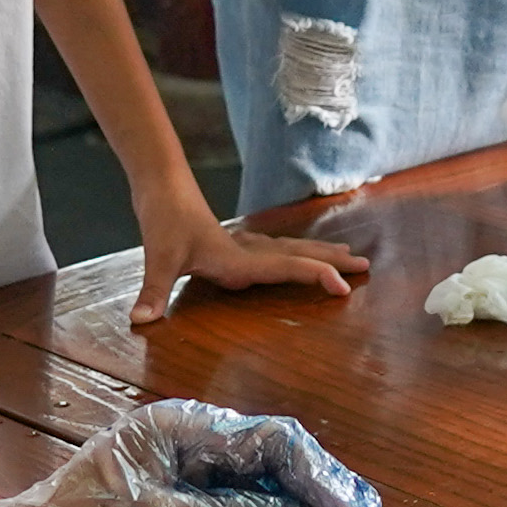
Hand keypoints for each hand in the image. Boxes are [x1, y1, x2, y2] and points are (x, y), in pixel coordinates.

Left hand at [133, 205, 368, 323]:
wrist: (161, 185)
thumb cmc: (163, 220)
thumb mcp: (158, 258)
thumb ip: (154, 291)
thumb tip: (140, 321)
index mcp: (238, 260)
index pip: (286, 268)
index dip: (317, 277)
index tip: (344, 287)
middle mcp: (247, 251)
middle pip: (299, 254)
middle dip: (332, 262)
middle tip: (365, 266)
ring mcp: (244, 244)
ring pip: (291, 248)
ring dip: (319, 252)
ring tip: (348, 254)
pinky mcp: (235, 241)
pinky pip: (277, 248)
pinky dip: (297, 250)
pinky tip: (297, 252)